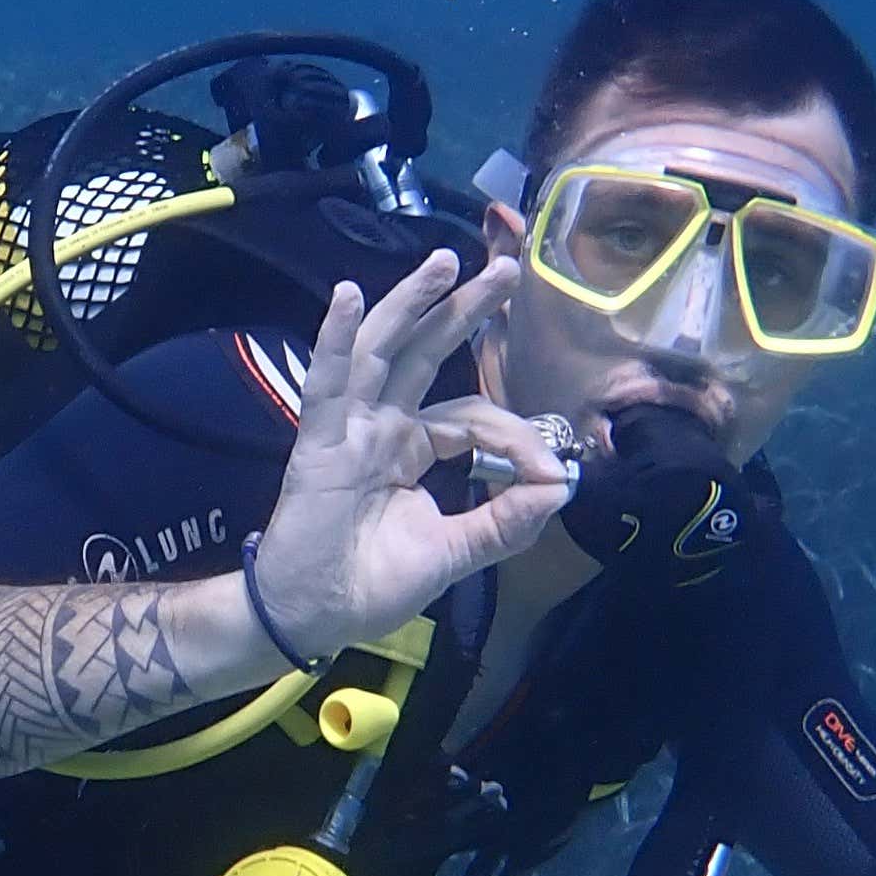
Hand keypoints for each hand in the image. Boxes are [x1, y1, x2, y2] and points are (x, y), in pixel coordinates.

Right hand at [250, 251, 572, 650]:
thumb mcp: (456, 552)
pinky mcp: (320, 441)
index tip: (552, 469)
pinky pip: (330, 383)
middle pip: (427, 353)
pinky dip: (336, 340)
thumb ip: (507, 521)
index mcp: (414, 448)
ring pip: (383, 351)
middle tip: (504, 267)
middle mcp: (383, 426)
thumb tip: (562, 485)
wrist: (314, 616)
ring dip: (411, 302)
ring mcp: (350, 428)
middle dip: (464, 309)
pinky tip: (347, 297)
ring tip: (442, 260)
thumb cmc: (373, 584)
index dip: (515, 435)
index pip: (472, 417)